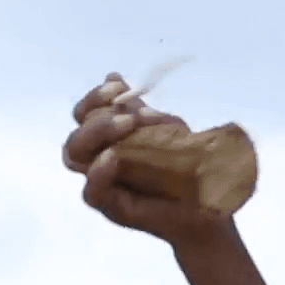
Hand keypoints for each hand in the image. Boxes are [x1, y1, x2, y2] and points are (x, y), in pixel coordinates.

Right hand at [63, 74, 230, 245]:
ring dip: (96, 134)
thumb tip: (112, 77)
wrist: (210, 202)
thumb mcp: (165, 129)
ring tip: (128, 126)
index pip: (84, 114)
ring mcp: (103, 184)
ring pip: (74, 157)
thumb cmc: (187, 166)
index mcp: (108, 139)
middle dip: (98, 118)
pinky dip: (98, 172)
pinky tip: (112, 157)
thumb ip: (139, 109)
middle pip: (76, 134)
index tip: (118, 87)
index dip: (95, 97)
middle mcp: (98, 160)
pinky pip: (92, 192)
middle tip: (129, 116)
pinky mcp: (113, 207)